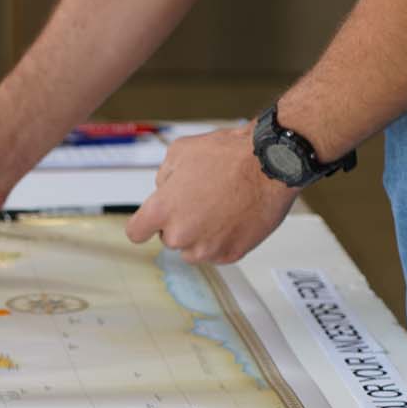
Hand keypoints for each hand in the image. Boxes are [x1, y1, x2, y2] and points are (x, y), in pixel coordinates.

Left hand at [125, 126, 297, 263]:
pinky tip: (233, 217)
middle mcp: (181, 234)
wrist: (270, 164)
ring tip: (219, 208)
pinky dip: (223, 240)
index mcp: (162, 210)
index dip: (144, 225)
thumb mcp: (180, 152)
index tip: (150, 224)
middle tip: (200, 201)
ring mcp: (207, 248)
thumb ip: (164, 177)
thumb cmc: (229, 156)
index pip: (136, 232)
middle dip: (179, 223)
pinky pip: (217, 253)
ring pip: (193, 250)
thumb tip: (165, 189)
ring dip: (200, 236)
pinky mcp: (230, 255)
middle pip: (168, 239)